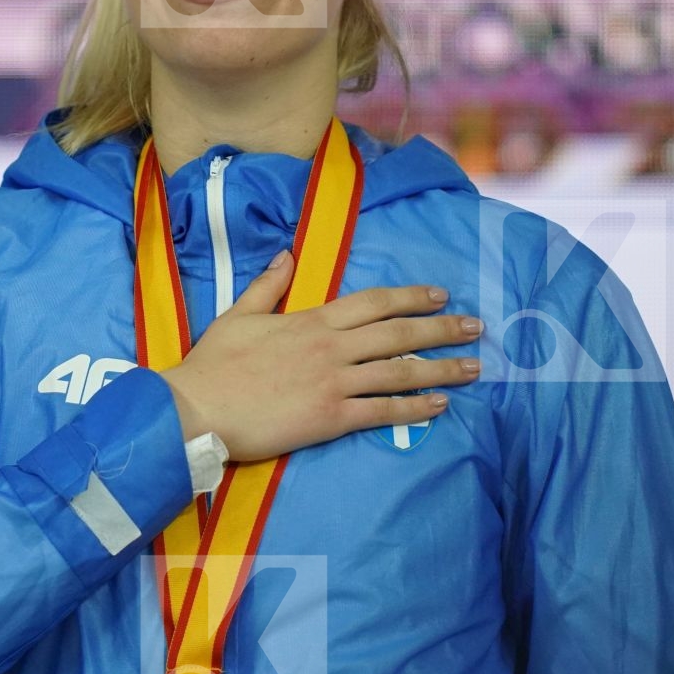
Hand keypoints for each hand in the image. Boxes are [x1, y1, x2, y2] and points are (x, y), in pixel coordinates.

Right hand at [157, 250, 482, 462]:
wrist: (197, 410)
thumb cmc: (213, 365)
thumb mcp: (238, 314)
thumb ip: (268, 285)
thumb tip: (287, 256)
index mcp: (311, 320)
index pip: (373, 302)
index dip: (411, 297)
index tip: (440, 295)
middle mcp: (331, 347)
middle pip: (398, 333)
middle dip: (441, 329)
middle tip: (475, 328)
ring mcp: (333, 383)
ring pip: (399, 371)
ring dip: (440, 368)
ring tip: (472, 367)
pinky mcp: (330, 418)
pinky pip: (382, 411)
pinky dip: (415, 407)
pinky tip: (441, 405)